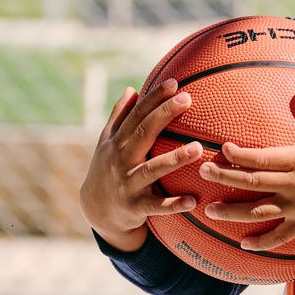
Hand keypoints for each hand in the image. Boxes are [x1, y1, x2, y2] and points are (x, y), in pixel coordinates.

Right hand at [78, 79, 205, 252]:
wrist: (96, 211)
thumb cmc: (107, 169)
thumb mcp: (106, 143)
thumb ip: (119, 117)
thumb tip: (132, 89)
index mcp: (118, 142)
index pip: (136, 115)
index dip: (154, 98)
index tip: (173, 83)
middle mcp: (121, 160)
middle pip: (143, 133)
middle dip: (164, 115)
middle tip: (187, 99)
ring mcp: (128, 183)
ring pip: (152, 169)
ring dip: (174, 159)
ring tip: (197, 148)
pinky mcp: (136, 207)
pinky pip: (157, 206)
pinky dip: (174, 204)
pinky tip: (194, 201)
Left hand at [200, 83, 294, 251]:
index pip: (261, 156)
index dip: (238, 154)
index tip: (222, 149)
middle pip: (251, 181)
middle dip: (224, 177)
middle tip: (202, 172)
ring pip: (258, 211)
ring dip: (232, 212)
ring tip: (209, 211)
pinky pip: (279, 237)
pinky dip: (261, 242)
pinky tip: (243, 244)